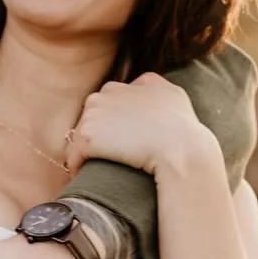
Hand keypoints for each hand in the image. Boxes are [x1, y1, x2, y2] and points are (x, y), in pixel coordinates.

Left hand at [68, 73, 220, 177]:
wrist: (181, 151)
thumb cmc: (184, 135)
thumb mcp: (176, 98)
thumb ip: (159, 90)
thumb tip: (144, 92)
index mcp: (139, 82)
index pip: (117, 97)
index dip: (115, 120)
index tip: (121, 140)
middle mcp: (114, 90)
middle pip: (95, 112)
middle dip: (97, 132)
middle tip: (102, 156)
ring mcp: (98, 111)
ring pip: (81, 131)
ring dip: (83, 149)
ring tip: (89, 168)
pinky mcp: (88, 134)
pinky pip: (73, 153)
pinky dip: (75, 165)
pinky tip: (81, 176)